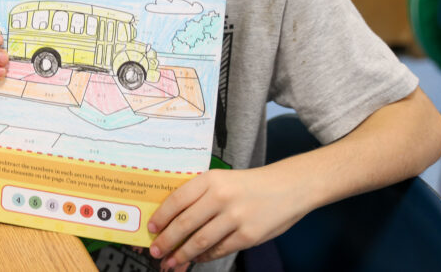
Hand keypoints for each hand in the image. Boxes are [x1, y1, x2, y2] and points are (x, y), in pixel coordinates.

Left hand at [146, 166, 306, 268]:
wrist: (289, 187)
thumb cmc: (250, 185)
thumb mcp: (222, 180)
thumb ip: (200, 195)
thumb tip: (172, 219)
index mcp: (211, 179)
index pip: (177, 199)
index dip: (161, 216)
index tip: (151, 228)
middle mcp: (221, 197)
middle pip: (185, 223)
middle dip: (167, 241)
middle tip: (156, 251)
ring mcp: (235, 217)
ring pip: (200, 241)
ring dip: (183, 254)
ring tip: (172, 262)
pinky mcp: (248, 235)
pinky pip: (219, 249)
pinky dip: (205, 256)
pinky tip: (197, 258)